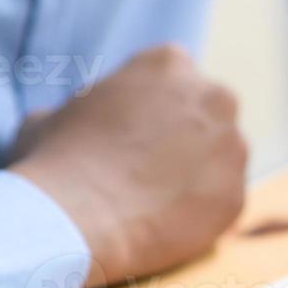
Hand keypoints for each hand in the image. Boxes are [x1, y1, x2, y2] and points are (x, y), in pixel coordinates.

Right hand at [11, 45, 248, 287]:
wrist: (75, 221)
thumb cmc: (55, 162)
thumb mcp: (49, 117)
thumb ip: (81, 108)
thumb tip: (73, 118)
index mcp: (168, 65)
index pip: (170, 75)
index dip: (151, 104)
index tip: (134, 129)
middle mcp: (214, 98)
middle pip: (206, 111)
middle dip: (185, 133)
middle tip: (149, 164)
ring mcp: (232, 147)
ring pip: (221, 156)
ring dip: (198, 170)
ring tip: (154, 198)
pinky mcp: (238, 193)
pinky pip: (222, 199)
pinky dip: (200, 210)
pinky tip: (165, 222)